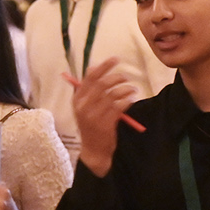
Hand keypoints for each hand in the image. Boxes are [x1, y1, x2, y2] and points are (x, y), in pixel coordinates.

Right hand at [70, 55, 139, 177]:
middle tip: (126, 78)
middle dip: (117, 77)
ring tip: (133, 89)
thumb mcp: (85, 108)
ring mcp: (94, 115)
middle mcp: (83, 106)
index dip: (104, 66)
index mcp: (77, 100)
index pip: (90, 77)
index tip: (115, 59)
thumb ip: (89, 90)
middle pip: (102, 84)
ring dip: (125, 89)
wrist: (93, 151)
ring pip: (113, 95)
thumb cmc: (91, 126)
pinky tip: (132, 99)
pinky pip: (119, 106)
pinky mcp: (105, 124)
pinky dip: (128, 100)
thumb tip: (93, 68)